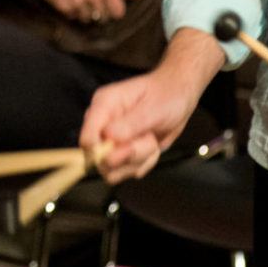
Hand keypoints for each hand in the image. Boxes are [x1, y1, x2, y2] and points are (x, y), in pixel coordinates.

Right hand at [29, 0, 142, 23]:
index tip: (107, 3)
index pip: (118, 12)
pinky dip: (71, 11)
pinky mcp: (63, 6)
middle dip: (99, 12)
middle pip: (103, 18)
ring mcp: (77, 1)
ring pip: (87, 20)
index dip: (113, 9)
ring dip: (84, 12)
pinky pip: (73, 17)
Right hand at [80, 30, 223, 183]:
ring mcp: (111, 140)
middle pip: (99, 160)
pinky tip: (152, 146)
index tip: (129, 148)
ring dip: (138, 161)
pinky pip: (126, 171)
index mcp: (103, 105)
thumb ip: (130, 125)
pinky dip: (144, 163)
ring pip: (113, 170)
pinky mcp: (122, 152)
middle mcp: (103, 124)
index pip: (87, 139)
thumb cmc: (168, 95)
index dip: (103, 152)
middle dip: (129, 157)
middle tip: (149, 140)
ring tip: (152, 141)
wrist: (180, 96)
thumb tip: (109, 138)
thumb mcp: (152, 109)